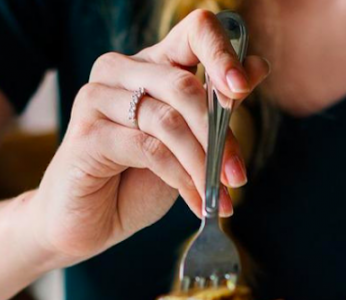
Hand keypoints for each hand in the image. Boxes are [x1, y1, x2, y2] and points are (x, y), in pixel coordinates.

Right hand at [26, 9, 269, 266]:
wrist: (90, 221)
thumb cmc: (138, 179)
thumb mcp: (189, 142)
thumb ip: (217, 107)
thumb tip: (258, 67)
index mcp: (152, 64)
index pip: (195, 31)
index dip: (223, 54)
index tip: (241, 90)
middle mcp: (121, 70)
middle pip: (184, 85)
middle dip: (219, 135)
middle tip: (238, 176)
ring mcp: (98, 98)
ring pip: (168, 121)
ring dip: (202, 164)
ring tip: (220, 196)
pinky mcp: (88, 134)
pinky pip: (148, 150)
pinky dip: (180, 179)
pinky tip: (196, 203)